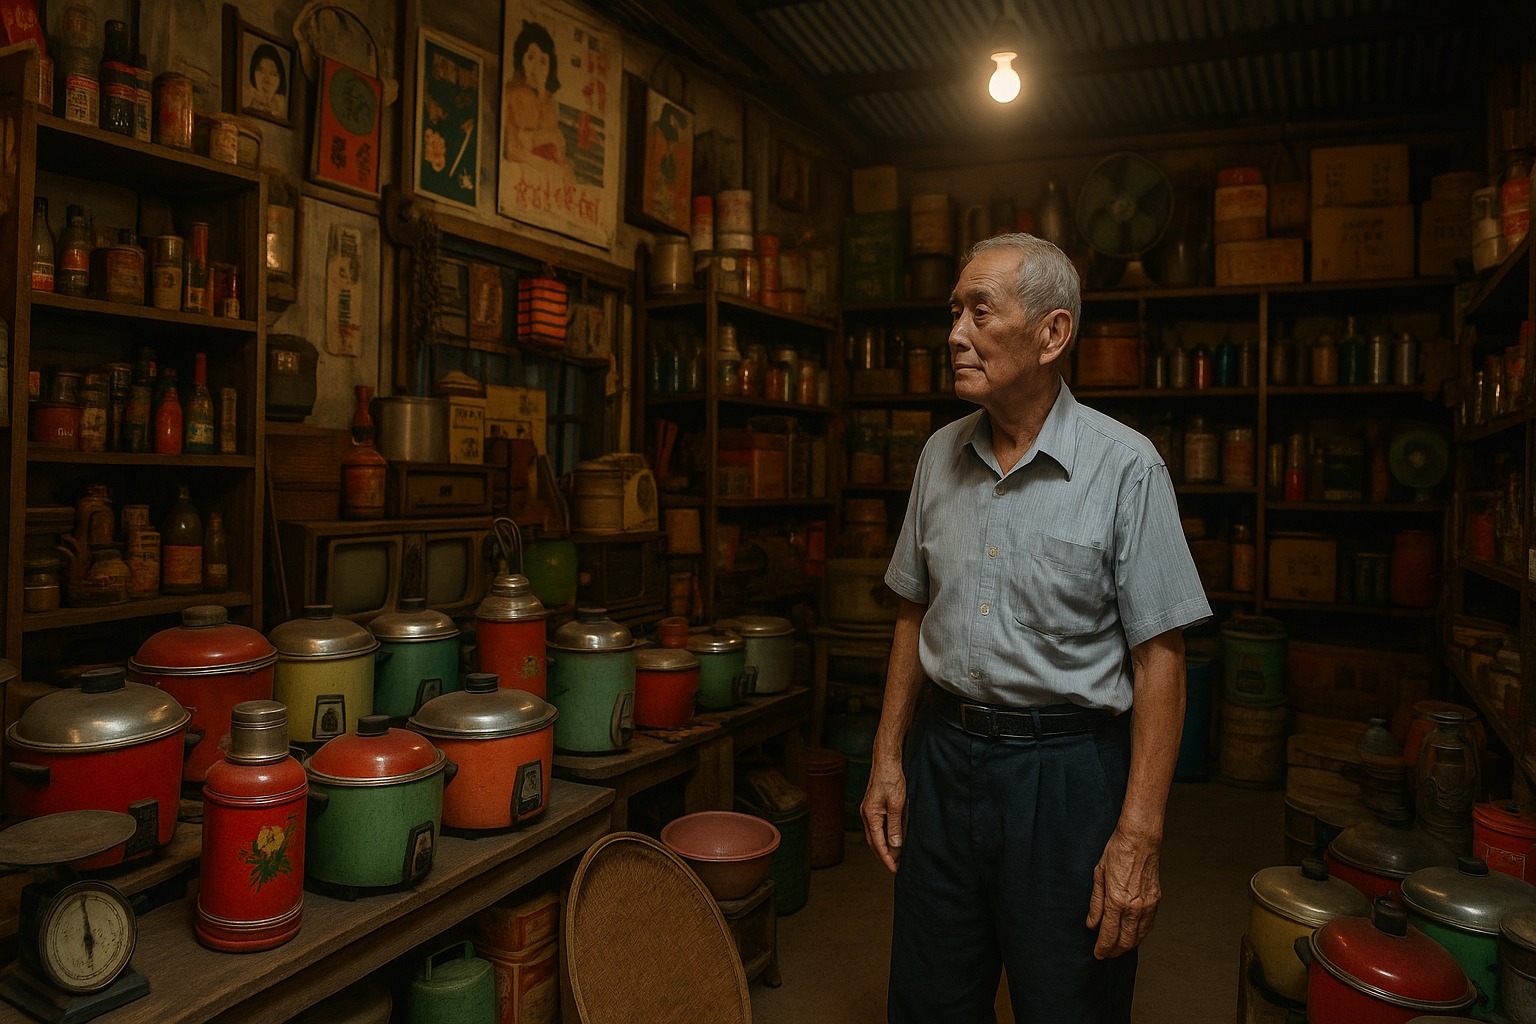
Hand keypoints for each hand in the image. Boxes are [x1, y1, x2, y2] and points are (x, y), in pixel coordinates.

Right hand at [860, 755, 907, 872]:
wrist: (886, 760)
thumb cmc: (892, 779)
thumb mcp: (897, 804)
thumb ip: (895, 826)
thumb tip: (894, 846)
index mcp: (870, 815)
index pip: (878, 844)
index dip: (886, 858)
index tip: (894, 869)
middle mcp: (866, 814)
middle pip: (873, 842)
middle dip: (883, 856)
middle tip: (895, 867)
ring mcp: (867, 810)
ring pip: (874, 835)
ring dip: (883, 847)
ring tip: (895, 857)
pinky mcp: (872, 805)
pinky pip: (876, 826)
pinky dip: (883, 836)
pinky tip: (891, 839)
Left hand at [1085, 827, 1161, 957]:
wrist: (1140, 840)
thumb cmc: (1117, 852)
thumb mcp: (1098, 875)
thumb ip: (1095, 904)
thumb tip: (1092, 924)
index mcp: (1116, 901)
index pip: (1108, 934)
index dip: (1102, 948)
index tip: (1097, 954)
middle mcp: (1133, 907)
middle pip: (1125, 941)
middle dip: (1114, 951)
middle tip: (1106, 954)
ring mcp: (1147, 905)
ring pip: (1139, 937)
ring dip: (1128, 946)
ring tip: (1118, 948)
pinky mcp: (1156, 901)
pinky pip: (1148, 926)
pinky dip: (1140, 935)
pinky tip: (1133, 936)